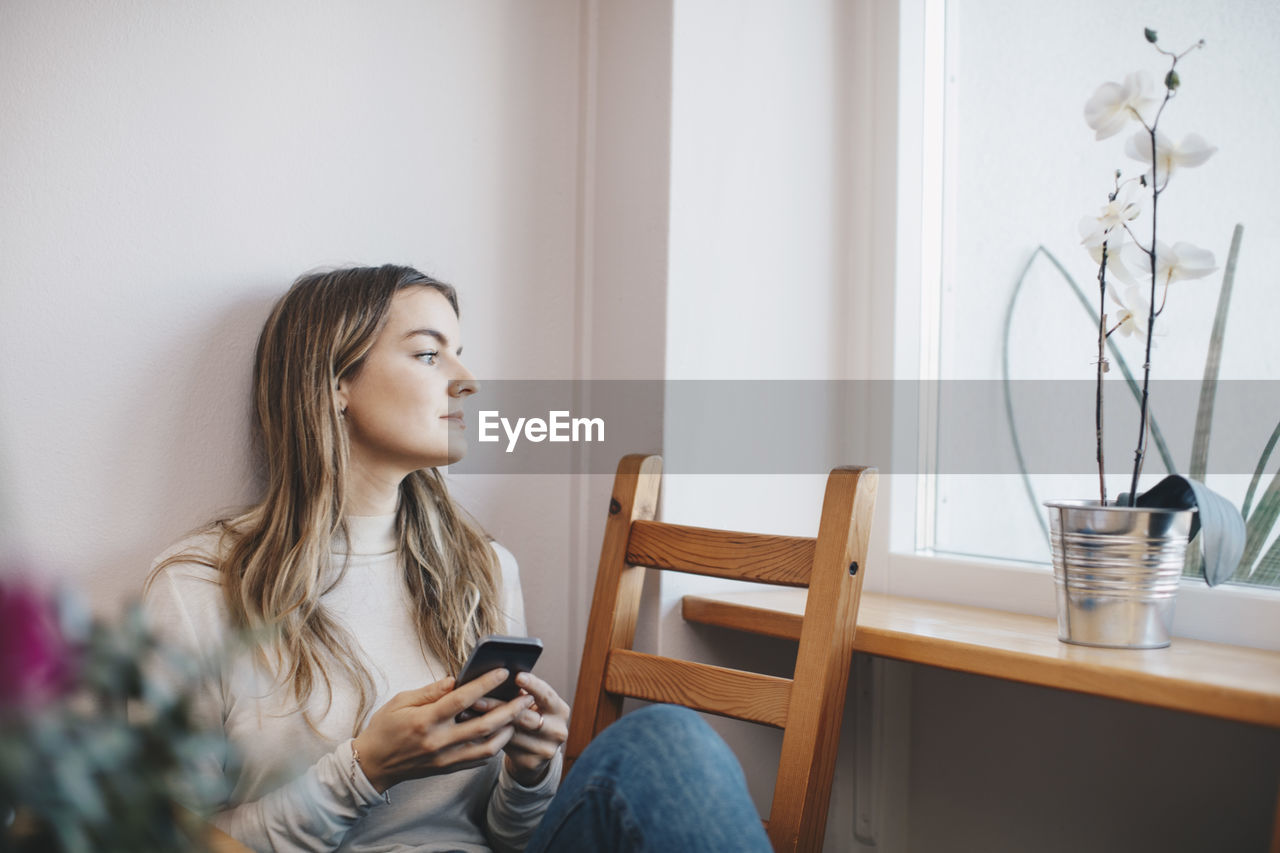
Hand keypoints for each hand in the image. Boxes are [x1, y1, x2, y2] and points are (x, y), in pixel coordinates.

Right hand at [351, 668, 534, 792]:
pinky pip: (478, 760)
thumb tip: (455, 679)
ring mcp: (445, 758)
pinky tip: (502, 733)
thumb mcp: (401, 701)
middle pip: (483, 726)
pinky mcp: (448, 769)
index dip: (484, 685)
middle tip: (526, 698)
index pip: (461, 700)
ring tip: (520, 715)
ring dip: (507, 731)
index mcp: (425, 721)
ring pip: (486, 747)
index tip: (502, 672)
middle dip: (509, 711)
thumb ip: (430, 691)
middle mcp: (438, 742)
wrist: (372, 765)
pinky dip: (493, 746)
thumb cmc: (385, 729)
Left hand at [474, 672, 569, 787]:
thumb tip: (497, 678)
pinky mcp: (531, 763)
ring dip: (487, 723)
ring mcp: (546, 750)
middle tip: (476, 698)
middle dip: (499, 706)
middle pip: (525, 717)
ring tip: (465, 713)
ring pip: (511, 733)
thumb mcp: (533, 705)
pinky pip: (505, 748)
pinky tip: (471, 730)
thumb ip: (522, 693)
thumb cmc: (530, 717)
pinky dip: (487, 737)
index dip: (533, 685)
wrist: (536, 751)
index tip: (517, 676)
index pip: (547, 695)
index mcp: (560, 710)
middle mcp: (558, 731)